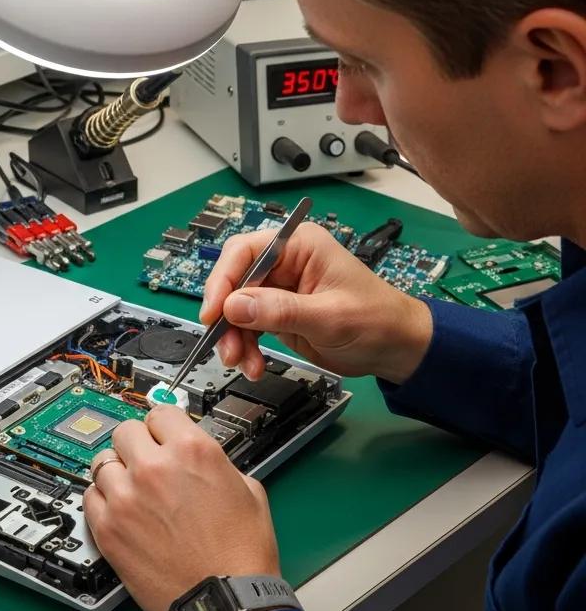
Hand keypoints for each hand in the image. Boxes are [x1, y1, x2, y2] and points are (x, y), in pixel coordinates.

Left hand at [83, 405, 279, 610]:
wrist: (226, 601)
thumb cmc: (241, 554)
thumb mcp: (247, 489)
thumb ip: (215, 462)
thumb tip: (197, 456)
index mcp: (192, 451)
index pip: (160, 412)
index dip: (163, 426)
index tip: (160, 434)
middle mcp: (154, 467)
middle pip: (126, 431)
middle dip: (138, 444)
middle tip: (146, 461)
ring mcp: (126, 497)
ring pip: (102, 461)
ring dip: (117, 471)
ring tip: (131, 488)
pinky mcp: (108, 528)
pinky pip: (90, 496)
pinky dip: (102, 499)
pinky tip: (119, 509)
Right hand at [200, 221, 432, 385]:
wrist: (396, 349)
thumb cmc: (377, 321)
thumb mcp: (329, 317)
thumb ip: (281, 310)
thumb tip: (234, 306)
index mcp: (299, 246)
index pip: (245, 252)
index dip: (223, 280)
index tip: (214, 312)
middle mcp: (284, 263)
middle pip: (234, 281)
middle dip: (225, 316)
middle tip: (224, 345)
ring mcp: (279, 289)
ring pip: (235, 308)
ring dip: (233, 337)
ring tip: (242, 362)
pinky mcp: (277, 313)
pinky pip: (247, 327)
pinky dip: (245, 347)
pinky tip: (252, 364)